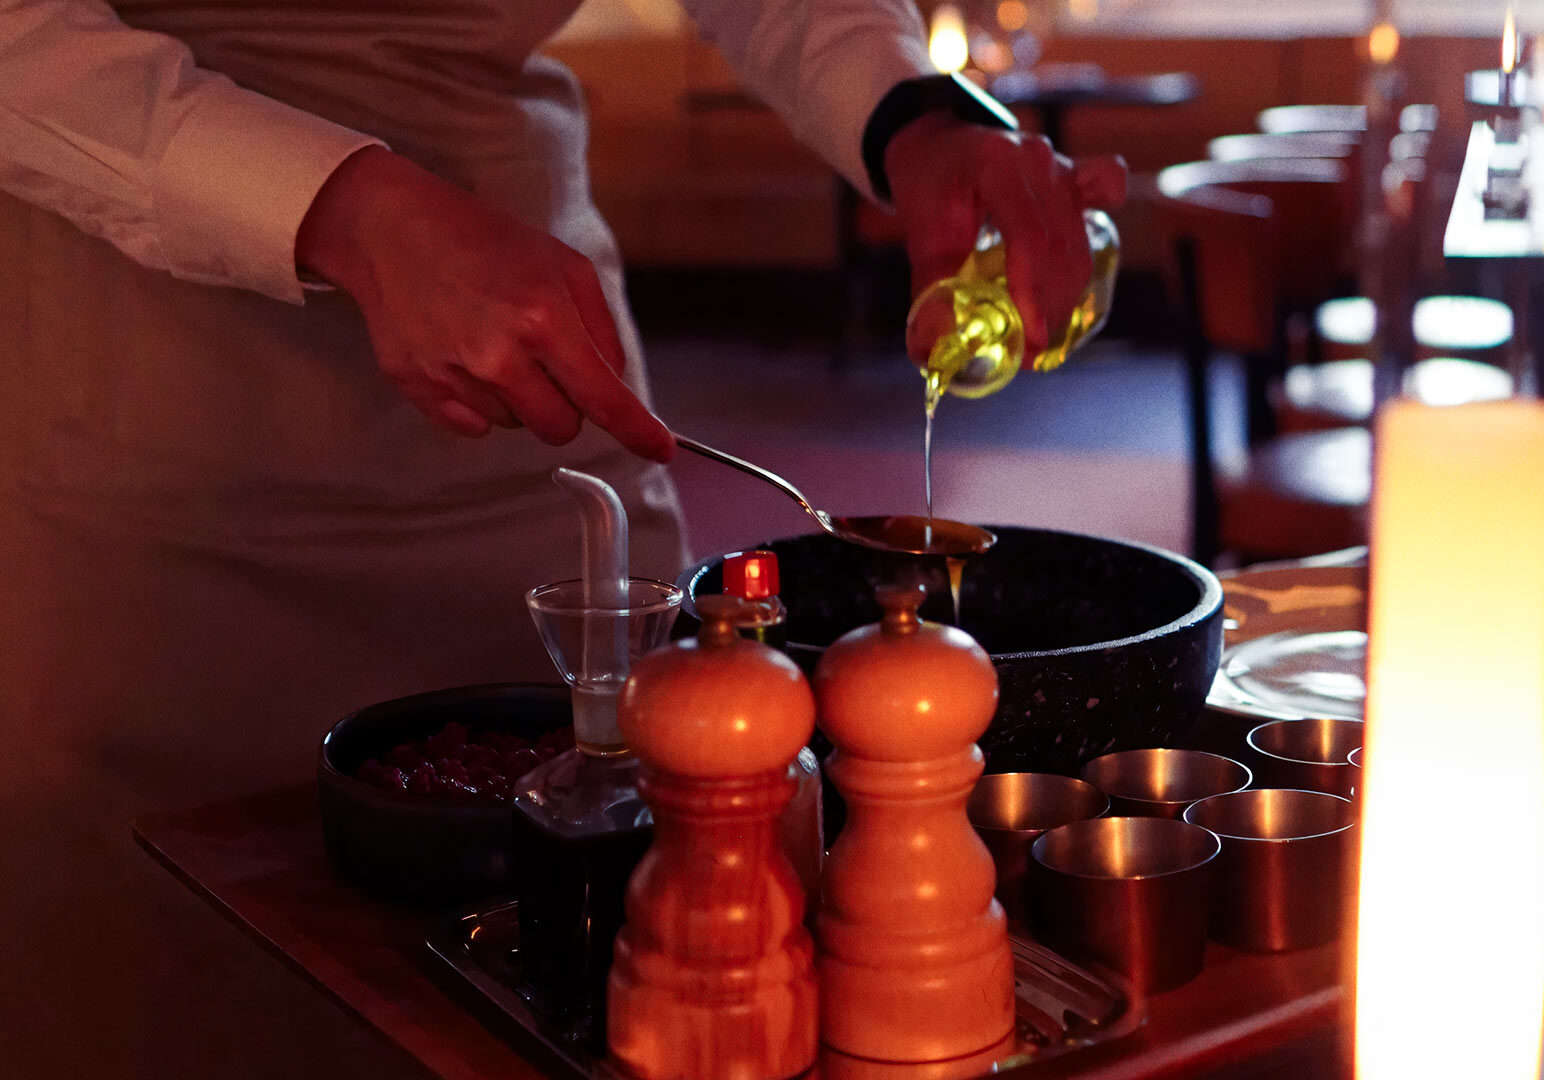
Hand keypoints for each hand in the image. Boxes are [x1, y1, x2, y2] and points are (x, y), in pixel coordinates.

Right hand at [296, 147, 673, 461]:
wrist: (391, 228)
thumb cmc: (485, 241)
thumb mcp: (563, 265)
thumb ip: (601, 330)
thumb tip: (615, 386)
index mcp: (543, 319)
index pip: (604, 399)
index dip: (637, 432)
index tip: (658, 449)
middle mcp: (499, 355)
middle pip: (560, 428)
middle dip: (565, 405)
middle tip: (544, 360)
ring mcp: (454, 374)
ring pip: (515, 426)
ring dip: (517, 397)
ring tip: (493, 343)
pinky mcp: (418, 386)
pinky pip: (472, 426)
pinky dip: (478, 402)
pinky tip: (463, 356)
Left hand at [884, 113, 1126, 351]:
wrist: (941, 143)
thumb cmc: (930, 186)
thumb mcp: (920, 235)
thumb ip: (931, 291)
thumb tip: (934, 351)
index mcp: (997, 165)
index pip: (1028, 234)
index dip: (1034, 290)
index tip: (1032, 337)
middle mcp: (1039, 160)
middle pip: (1062, 245)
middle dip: (1051, 306)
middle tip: (1032, 350)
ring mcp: (1065, 166)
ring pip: (1082, 242)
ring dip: (1067, 295)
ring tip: (1043, 334)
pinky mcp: (1079, 177)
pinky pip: (1106, 205)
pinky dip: (1090, 249)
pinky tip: (1070, 286)